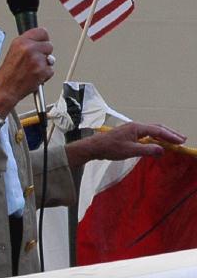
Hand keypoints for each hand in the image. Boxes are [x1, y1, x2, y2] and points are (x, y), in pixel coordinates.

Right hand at [0, 28, 53, 116]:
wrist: (5, 90)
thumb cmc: (7, 74)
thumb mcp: (13, 52)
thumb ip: (26, 44)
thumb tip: (39, 42)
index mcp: (20, 42)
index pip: (42, 32)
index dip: (43, 39)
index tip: (41, 43)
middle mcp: (29, 48)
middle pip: (49, 45)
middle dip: (44, 53)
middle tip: (34, 61)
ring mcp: (37, 59)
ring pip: (51, 59)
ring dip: (45, 65)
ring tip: (32, 69)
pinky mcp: (42, 70)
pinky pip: (51, 70)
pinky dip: (45, 75)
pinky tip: (34, 76)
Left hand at [66, 121, 187, 168]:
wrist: (94, 147)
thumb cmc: (110, 148)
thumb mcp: (130, 151)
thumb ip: (147, 150)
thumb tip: (162, 150)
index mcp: (137, 127)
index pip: (158, 130)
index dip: (171, 136)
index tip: (181, 141)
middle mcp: (135, 126)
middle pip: (157, 128)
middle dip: (170, 133)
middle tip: (182, 140)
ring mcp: (131, 130)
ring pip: (151, 131)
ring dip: (163, 135)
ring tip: (174, 141)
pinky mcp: (128, 134)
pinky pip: (146, 134)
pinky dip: (155, 138)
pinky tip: (158, 143)